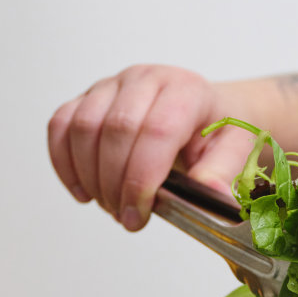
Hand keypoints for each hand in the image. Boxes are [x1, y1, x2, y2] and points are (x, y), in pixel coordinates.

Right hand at [47, 65, 255, 231]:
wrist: (206, 113)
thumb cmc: (217, 133)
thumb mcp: (237, 151)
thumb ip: (224, 170)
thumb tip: (211, 192)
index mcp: (185, 90)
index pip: (156, 130)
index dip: (141, 178)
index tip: (140, 213)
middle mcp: (145, 79)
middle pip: (115, 130)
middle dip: (115, 184)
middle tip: (128, 217)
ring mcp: (112, 85)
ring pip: (83, 128)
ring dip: (90, 177)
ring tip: (112, 206)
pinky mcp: (88, 98)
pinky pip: (60, 126)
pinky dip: (64, 164)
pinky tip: (84, 191)